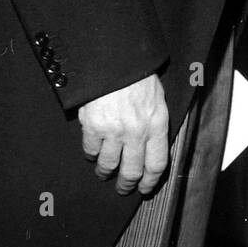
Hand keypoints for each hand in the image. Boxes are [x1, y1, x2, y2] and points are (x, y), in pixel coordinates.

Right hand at [78, 73, 169, 195]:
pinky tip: (93, 152)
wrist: (115, 58)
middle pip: (132, 171)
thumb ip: (154, 121)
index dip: (150, 181)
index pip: (157, 164)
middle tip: (123, 188)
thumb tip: (152, 144)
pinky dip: (91, 154)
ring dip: (106, 172)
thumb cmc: (137, 74)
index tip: (144, 188)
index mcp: (156, 123)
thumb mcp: (157, 97)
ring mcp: (114, 131)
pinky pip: (91, 150)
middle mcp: (137, 132)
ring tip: (105, 173)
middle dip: (127, 184)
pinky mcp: (93, 126)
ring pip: (109, 165)